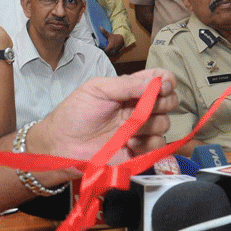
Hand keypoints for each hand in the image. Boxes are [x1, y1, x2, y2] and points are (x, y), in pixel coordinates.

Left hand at [31, 68, 176, 163]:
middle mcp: (138, 108)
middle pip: (169, 101)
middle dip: (164, 102)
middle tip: (149, 106)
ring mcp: (139, 130)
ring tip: (129, 128)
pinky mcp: (138, 150)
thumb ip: (127, 84)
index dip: (166, 81)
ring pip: (164, 123)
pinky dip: (147, 142)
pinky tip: (129, 142)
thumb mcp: (97, 89)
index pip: (159, 80)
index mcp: (130, 89)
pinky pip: (157, 145)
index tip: (163, 85)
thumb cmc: (74, 113)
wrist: (62, 145)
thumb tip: (156, 83)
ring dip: (151, 124)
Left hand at [99, 28, 125, 56]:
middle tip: (100, 50)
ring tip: (103, 51)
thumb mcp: (109, 35)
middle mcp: (113, 50)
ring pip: (109, 54)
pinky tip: (107, 52)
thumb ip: (104, 32)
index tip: (99, 49)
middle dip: (104, 52)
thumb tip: (100, 27)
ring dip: (107, 53)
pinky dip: (109, 53)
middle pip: (106, 53)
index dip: (102, 50)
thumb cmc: (114, 37)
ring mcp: (115, 52)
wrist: (122, 39)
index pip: (105, 51)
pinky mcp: (116, 52)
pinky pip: (111, 54)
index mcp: (110, 46)